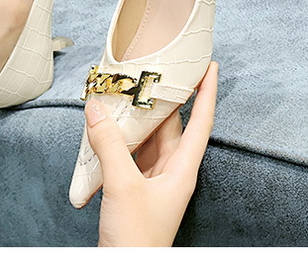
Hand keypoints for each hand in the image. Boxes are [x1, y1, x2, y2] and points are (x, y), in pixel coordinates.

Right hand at [85, 61, 217, 246]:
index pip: (201, 122)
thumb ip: (110, 144)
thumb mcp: (122, 185)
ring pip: (150, 137)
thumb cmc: (136, 239)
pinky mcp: (135, 187)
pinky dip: (121, 135)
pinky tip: (108, 125)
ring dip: (139, 116)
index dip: (208, 93)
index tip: (210, 67)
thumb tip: (97, 109)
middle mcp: (172, 171)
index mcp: (182, 169)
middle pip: (172, 124)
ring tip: (128, 90)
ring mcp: (153, 180)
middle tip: (156, 68)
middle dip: (165, 97)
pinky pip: (131, 151)